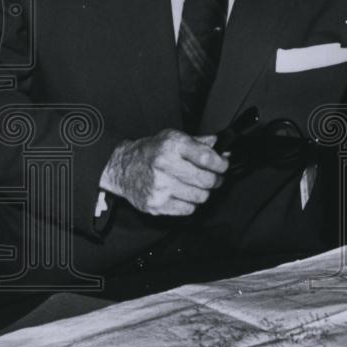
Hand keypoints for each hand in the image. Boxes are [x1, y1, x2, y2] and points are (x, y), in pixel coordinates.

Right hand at [100, 130, 228, 215]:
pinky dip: (191, 203)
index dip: (221, 164)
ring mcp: (160, 187)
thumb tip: (222, 148)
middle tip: (214, 177)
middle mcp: (164, 165)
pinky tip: (184, 194)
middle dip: (216, 179)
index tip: (223, 165)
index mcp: (171, 146)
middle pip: (206, 180)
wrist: (123, 169)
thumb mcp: (173, 138)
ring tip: (196, 185)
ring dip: (203, 192)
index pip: (206, 158)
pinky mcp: (157, 204)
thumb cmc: (151, 152)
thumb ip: (199, 143)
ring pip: (200, 196)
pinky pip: (188, 209)